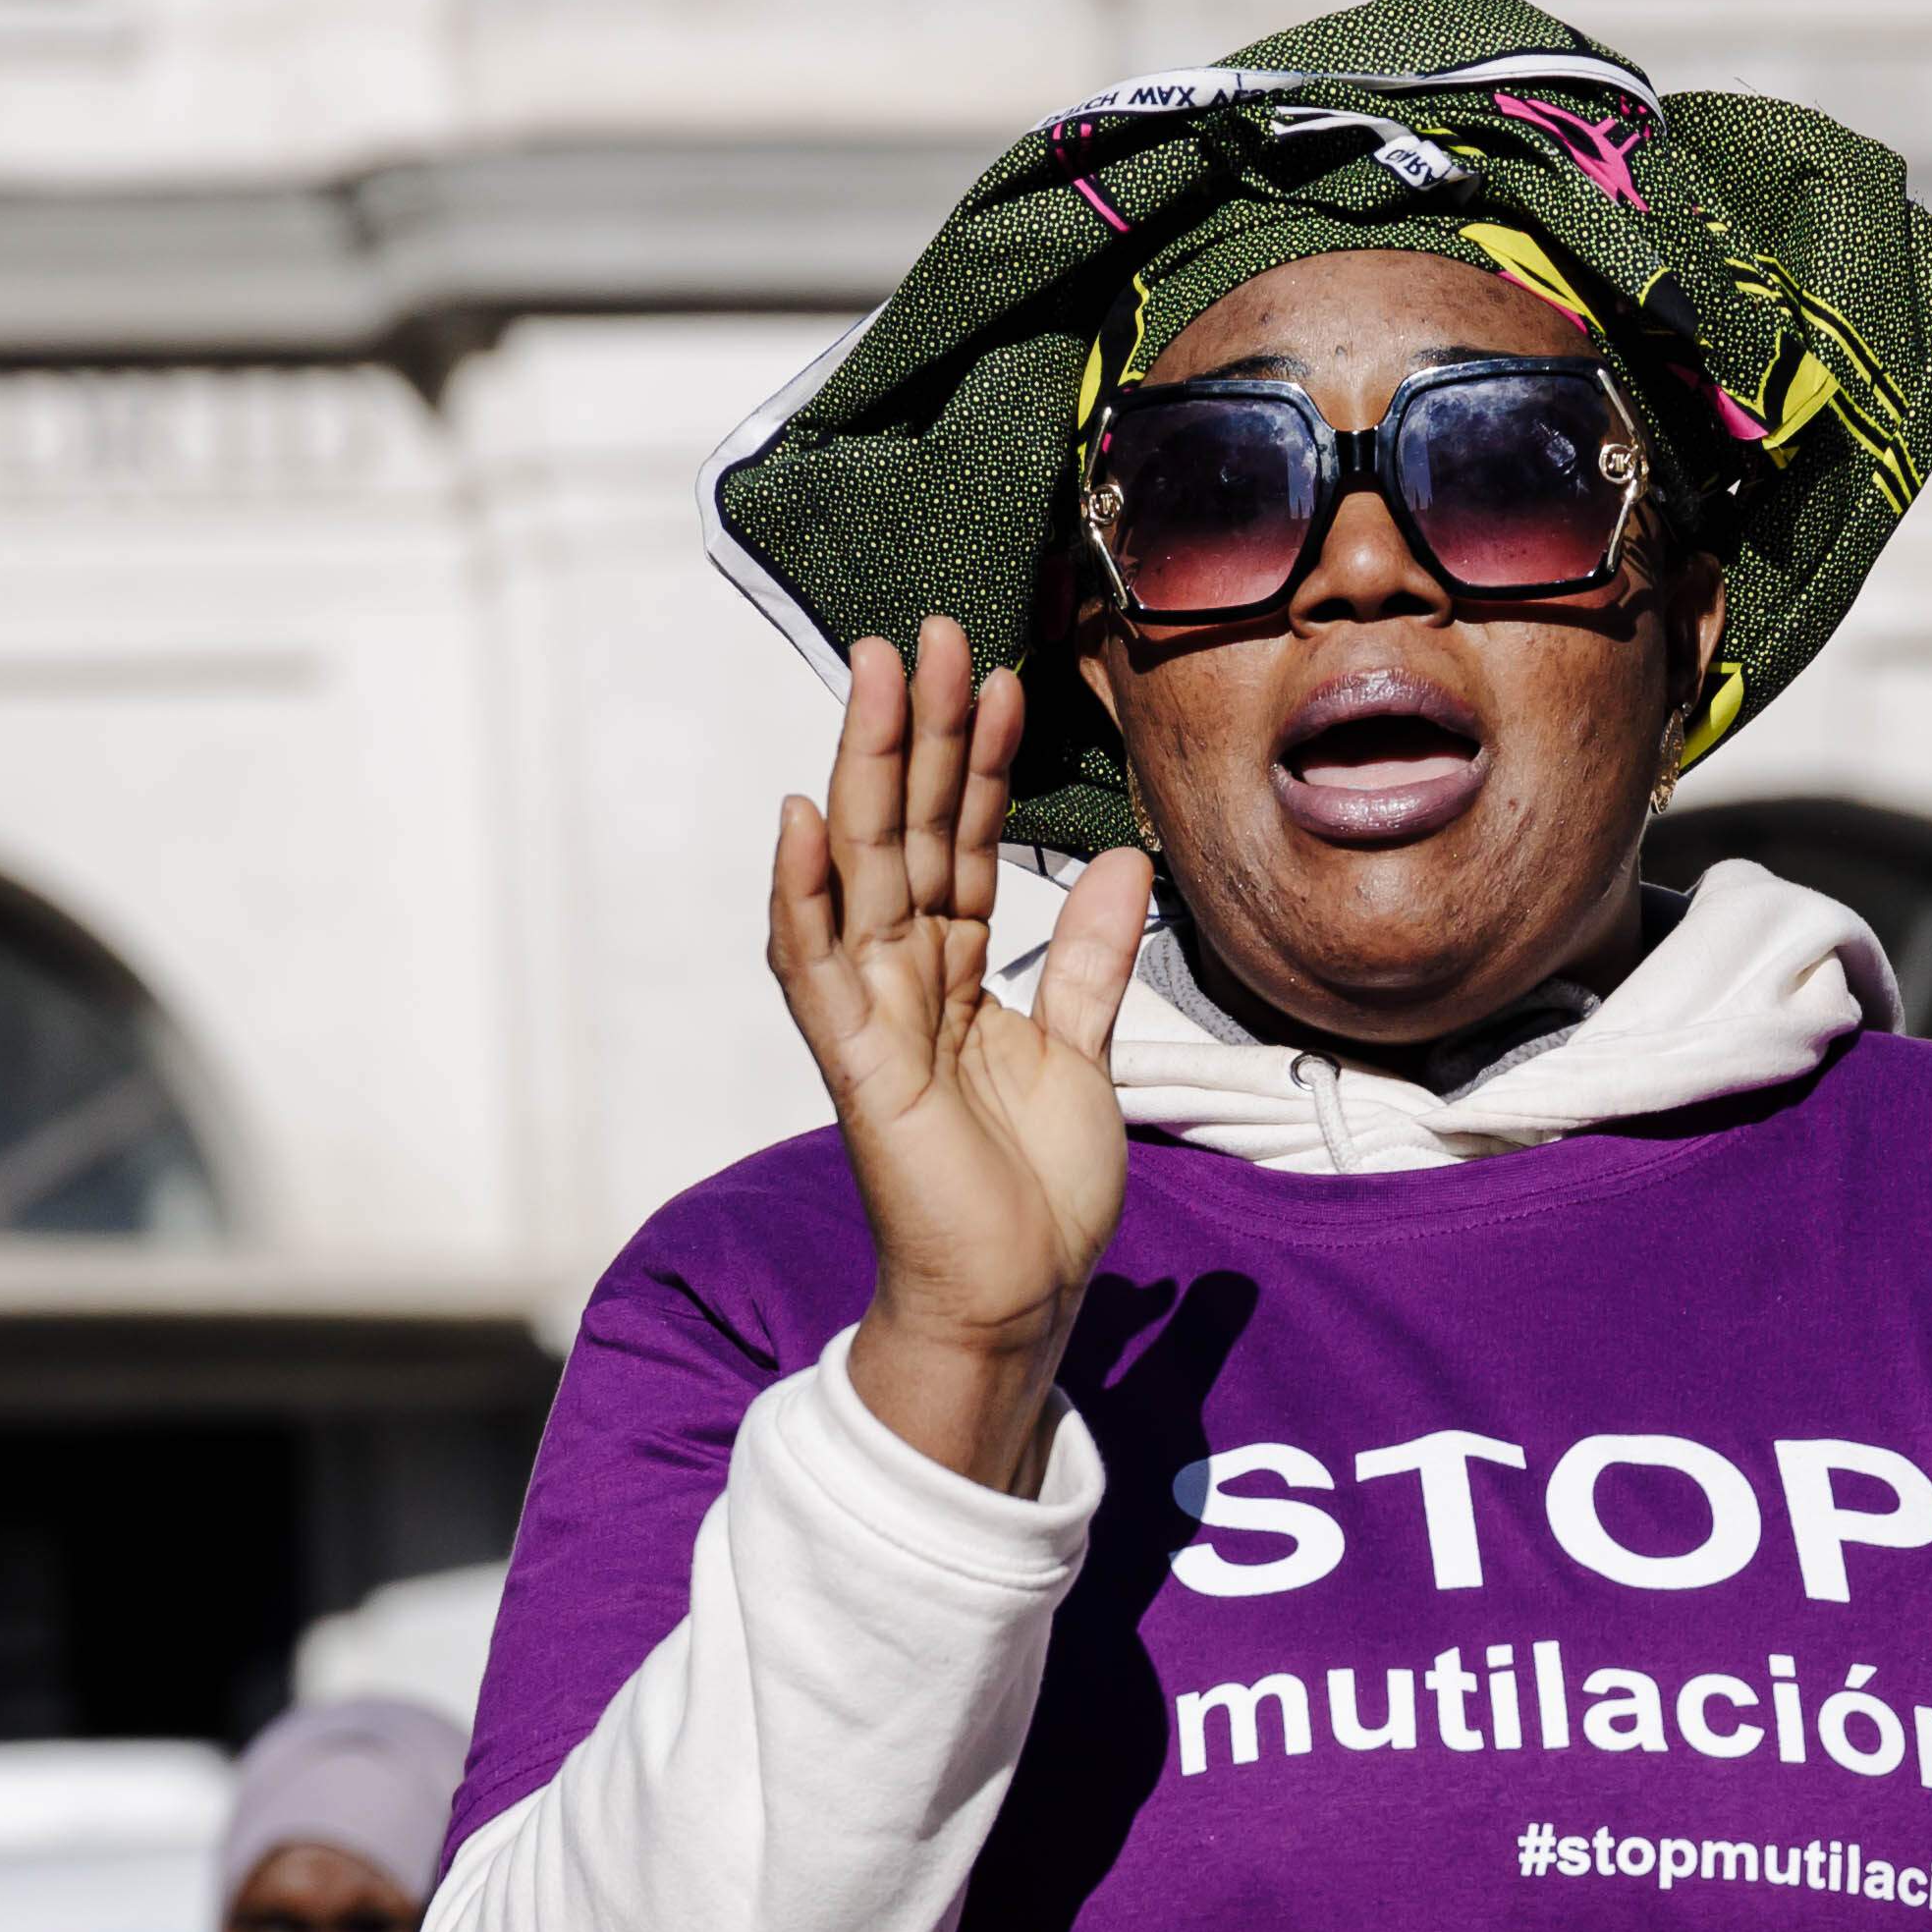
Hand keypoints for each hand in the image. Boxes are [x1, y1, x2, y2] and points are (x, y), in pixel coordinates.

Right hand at [779, 621, 1148, 1497]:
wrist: (1016, 1303)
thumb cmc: (1035, 1195)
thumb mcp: (1086, 1055)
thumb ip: (1096, 961)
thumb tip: (1129, 862)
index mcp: (956, 976)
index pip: (968, 842)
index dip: (983, 761)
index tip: (1005, 673)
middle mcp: (905, 981)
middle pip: (912, 832)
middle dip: (924, 731)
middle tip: (937, 629)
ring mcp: (872, 1018)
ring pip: (864, 870)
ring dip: (868, 770)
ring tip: (879, 674)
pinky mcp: (855, 1067)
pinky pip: (815, 966)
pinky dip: (803, 892)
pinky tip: (802, 815)